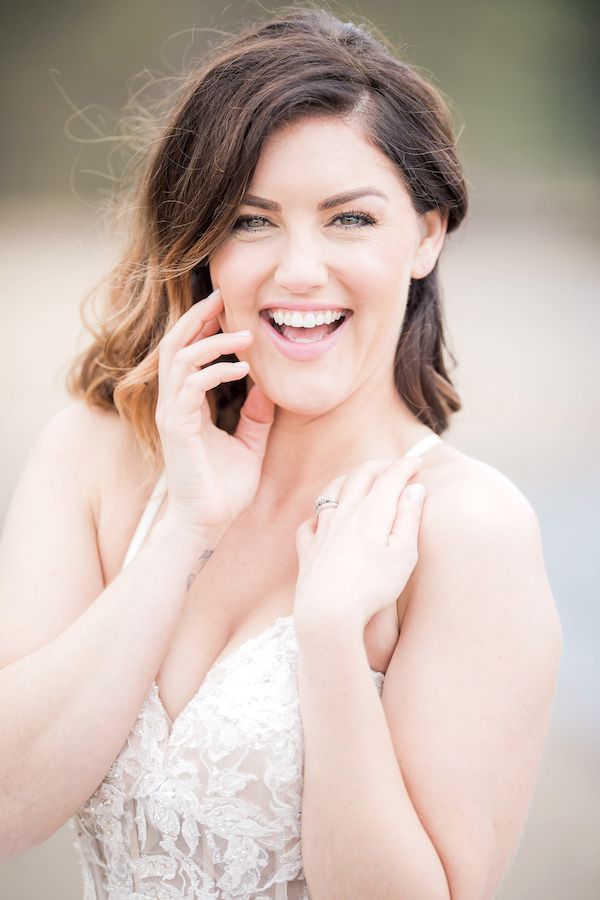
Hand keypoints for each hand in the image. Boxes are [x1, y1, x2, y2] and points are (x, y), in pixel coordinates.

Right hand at [155, 288, 274, 534]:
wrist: (209, 524)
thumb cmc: (225, 489)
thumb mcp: (250, 444)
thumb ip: (256, 415)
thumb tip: (268, 387)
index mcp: (188, 405)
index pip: (186, 353)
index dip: (202, 327)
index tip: (226, 307)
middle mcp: (175, 405)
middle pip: (174, 345)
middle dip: (197, 317)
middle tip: (222, 296)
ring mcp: (172, 415)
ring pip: (179, 358)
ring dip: (212, 340)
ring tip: (245, 335)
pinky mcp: (177, 428)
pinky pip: (191, 386)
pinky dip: (216, 371)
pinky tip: (244, 370)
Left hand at [292, 456, 425, 635]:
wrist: (328, 611)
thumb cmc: (372, 586)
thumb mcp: (404, 554)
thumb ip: (409, 518)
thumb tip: (415, 489)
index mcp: (372, 511)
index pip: (391, 477)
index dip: (406, 466)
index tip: (418, 462)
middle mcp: (344, 512)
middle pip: (360, 476)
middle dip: (379, 466)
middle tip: (394, 464)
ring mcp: (322, 529)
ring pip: (332, 491)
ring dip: (348, 478)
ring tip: (359, 478)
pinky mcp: (307, 548)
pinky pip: (310, 522)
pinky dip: (320, 514)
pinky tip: (323, 519)